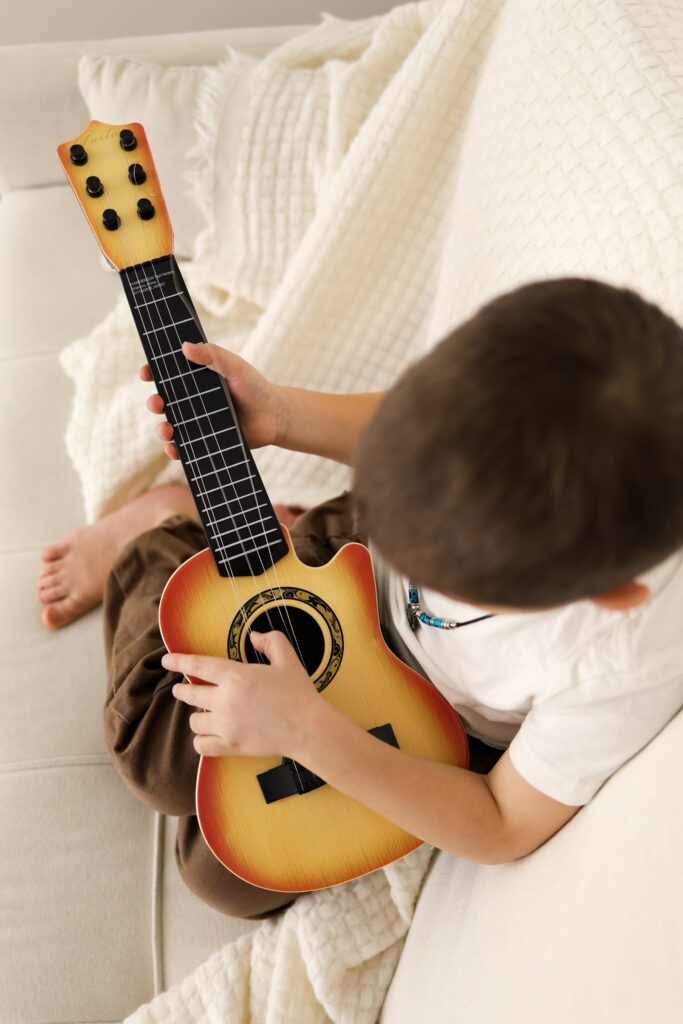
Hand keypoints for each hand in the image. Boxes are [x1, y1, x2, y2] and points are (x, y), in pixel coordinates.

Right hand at [140, 341, 288, 459]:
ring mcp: (197, 423)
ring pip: (171, 426)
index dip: (153, 372)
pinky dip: (175, 450)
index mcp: (196, 379)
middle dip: (154, 403)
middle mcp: (192, 401)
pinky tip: (173, 449)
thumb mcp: (235, 367)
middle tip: (157, 403)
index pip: (168, 375)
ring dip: (162, 429)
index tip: (145, 372)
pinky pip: (184, 448)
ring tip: (166, 430)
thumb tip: (185, 347)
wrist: (274, 417)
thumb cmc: (255, 387)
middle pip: (164, 402)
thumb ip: (213, 355)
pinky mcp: (205, 442)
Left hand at [163, 630, 322, 757]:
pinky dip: (201, 740)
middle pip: (190, 694)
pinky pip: (201, 745)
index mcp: (237, 676)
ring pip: (194, 721)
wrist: (309, 729)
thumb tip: (255, 636)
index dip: (179, 661)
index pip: (198, 666)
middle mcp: (226, 700)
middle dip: (182, 690)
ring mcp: (226, 725)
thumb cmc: (299, 694)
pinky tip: (208, 734)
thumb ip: (270, 641)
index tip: (167, 660)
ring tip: (203, 712)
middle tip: (181, 689)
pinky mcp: (231, 746)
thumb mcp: (287, 659)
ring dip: (197, 715)